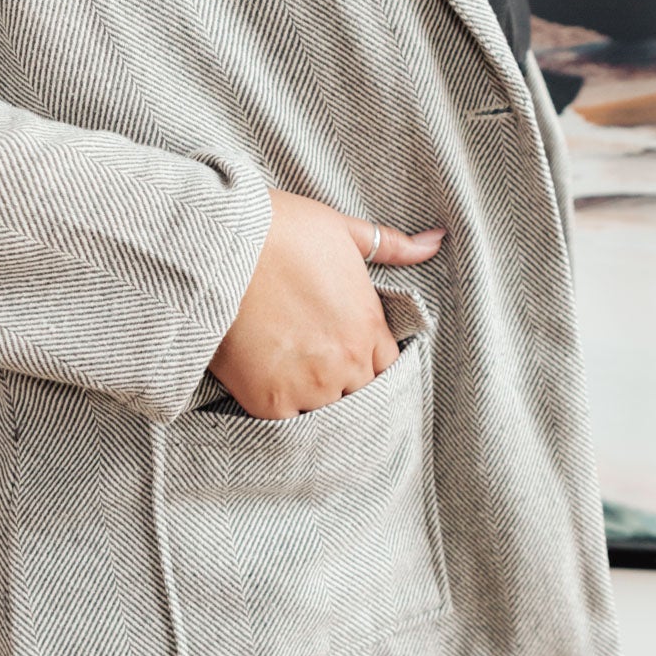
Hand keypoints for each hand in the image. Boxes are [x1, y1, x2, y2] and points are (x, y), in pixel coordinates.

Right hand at [208, 187, 446, 418]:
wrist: (220, 244)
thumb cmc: (278, 228)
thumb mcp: (340, 229)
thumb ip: (388, 245)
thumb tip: (435, 240)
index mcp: (368, 326)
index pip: (385, 368)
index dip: (363, 364)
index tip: (338, 354)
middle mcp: (347, 362)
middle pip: (357, 395)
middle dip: (338, 385)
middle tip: (306, 367)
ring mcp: (311, 385)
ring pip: (322, 413)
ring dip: (307, 401)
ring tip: (282, 379)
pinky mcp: (271, 402)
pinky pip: (286, 426)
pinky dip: (277, 414)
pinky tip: (264, 392)